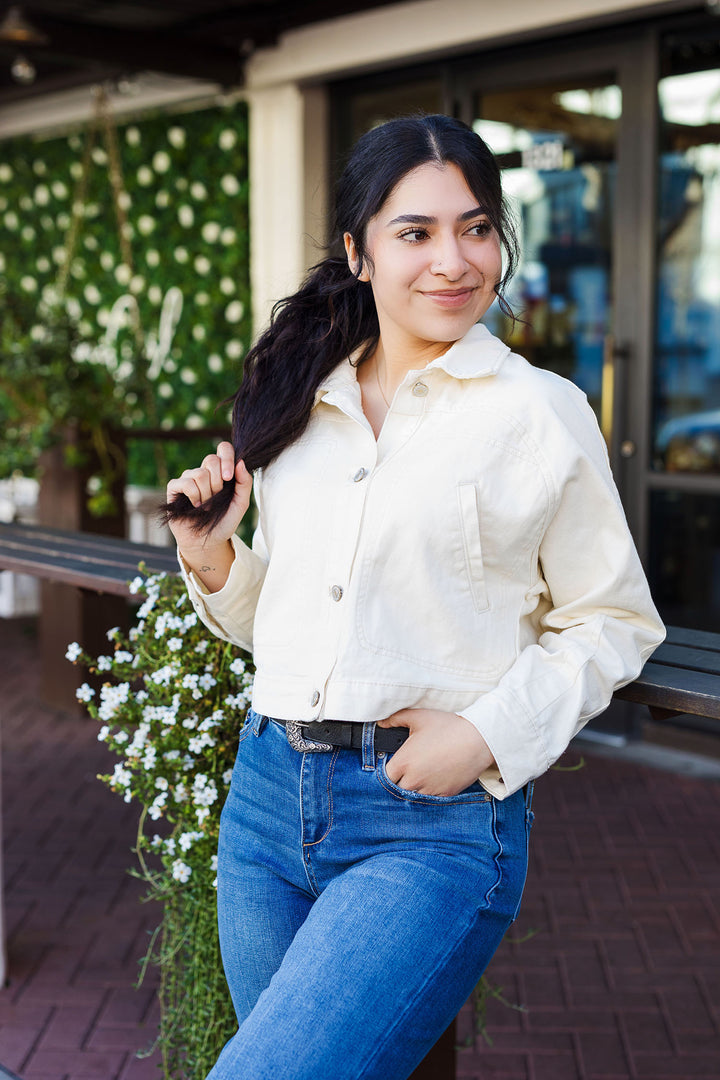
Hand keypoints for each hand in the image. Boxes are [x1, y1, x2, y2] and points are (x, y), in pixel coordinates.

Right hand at [166, 442, 252, 590]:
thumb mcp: (241, 504)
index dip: (227, 457)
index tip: (228, 477)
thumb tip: (241, 461)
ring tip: (206, 506)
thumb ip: (244, 483)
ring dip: (206, 494)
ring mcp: (188, 478)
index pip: (223, 448)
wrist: (208, 542)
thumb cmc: (224, 522)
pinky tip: (195, 506)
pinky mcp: (175, 487)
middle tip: (216, 498)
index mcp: (220, 471)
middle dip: (217, 483)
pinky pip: (186, 482)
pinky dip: (194, 496)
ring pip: (199, 473)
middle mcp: (204, 471)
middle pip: (211, 459)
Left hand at [377, 708, 494, 796]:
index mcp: (404, 762)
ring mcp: (429, 789)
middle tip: (410, 769)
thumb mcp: (419, 717)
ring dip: (415, 788)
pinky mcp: (445, 794)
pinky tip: (436, 778)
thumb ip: (396, 719)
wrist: (478, 740)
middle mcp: (414, 779)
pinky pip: (431, 799)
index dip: (388, 772)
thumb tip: (382, 723)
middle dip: (401, 780)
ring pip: (414, 796)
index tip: (395, 766)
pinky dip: (431, 791)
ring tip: (424, 774)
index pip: (385, 777)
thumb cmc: (448, 727)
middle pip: (397, 789)